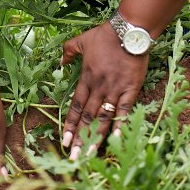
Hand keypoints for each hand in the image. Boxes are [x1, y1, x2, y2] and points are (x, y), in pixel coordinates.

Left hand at [61, 21, 148, 158]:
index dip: (70, 123)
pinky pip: (123, 111)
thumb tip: (59, 62)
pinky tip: (114, 140)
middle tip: (73, 157)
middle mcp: (98, 87)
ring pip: (103, 118)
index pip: (76, 106)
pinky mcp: (130, 90)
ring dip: (95, 137)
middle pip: (88, 117)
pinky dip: (119, 126)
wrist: (128, 32)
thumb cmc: (105, 35)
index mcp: (86, 78)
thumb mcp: (81, 40)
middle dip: (80, 138)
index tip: (64, 140)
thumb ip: (68, 51)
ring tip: (88, 155)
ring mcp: (114, 90)